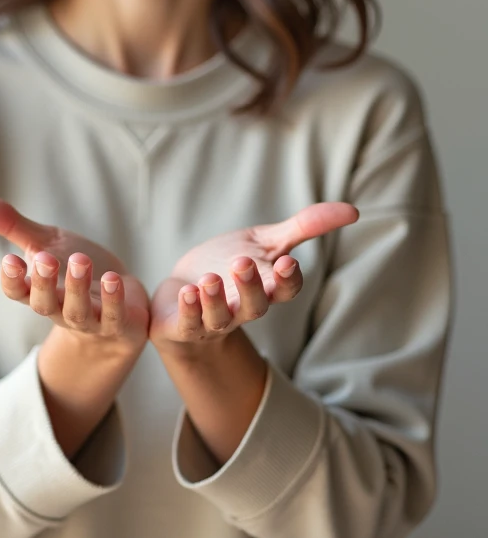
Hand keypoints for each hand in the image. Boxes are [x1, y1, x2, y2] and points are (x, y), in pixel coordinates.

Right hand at [0, 194, 148, 348]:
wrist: (119, 302)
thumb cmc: (74, 271)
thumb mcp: (44, 243)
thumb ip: (10, 224)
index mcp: (37, 290)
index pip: (16, 291)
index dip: (12, 280)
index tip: (9, 261)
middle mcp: (59, 308)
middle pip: (43, 304)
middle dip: (43, 283)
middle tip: (45, 259)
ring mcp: (88, 320)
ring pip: (77, 312)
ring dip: (77, 288)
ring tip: (81, 261)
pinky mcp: (117, 323)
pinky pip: (113, 316)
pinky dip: (112, 299)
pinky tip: (113, 279)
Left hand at [172, 201, 358, 307]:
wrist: (183, 292)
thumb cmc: (228, 264)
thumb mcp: (265, 242)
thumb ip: (305, 227)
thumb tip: (354, 211)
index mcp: (266, 288)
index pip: (285, 289)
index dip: (288, 279)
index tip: (287, 262)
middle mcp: (242, 308)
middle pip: (255, 306)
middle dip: (251, 287)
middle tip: (242, 263)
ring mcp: (213, 320)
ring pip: (219, 317)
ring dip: (215, 300)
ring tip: (209, 279)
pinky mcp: (184, 326)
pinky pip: (187, 323)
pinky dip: (189, 309)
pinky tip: (187, 292)